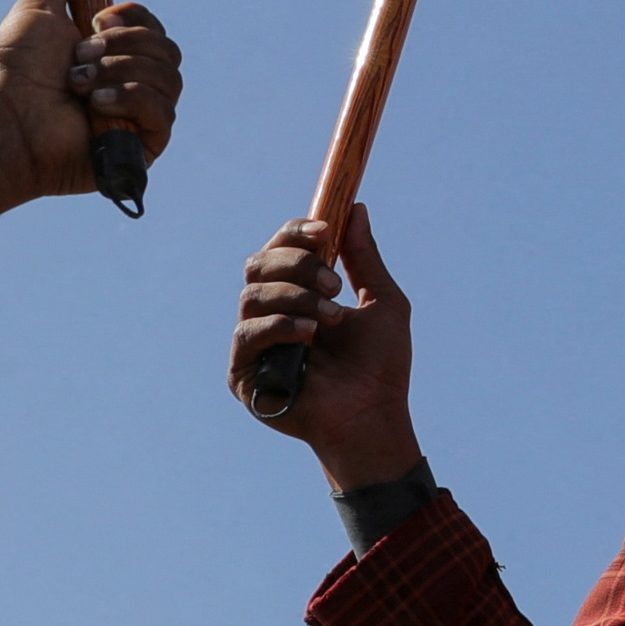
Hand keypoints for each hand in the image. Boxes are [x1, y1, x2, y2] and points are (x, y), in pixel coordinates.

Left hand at [0, 0, 182, 262]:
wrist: (5, 120)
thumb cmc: (14, 72)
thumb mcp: (36, 13)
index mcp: (112, 56)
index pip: (153, 29)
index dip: (133, 18)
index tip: (96, 18)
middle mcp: (131, 87)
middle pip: (166, 49)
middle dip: (123, 45)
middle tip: (79, 55)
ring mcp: (139, 118)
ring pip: (168, 77)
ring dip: (119, 71)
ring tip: (78, 84)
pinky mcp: (142, 147)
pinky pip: (163, 111)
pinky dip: (131, 98)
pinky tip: (95, 104)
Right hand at [233, 204, 419, 484]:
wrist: (374, 416)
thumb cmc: (380, 367)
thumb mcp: (381, 301)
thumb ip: (363, 258)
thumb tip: (356, 209)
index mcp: (297, 295)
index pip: (280, 249)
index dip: (296, 233)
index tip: (326, 230)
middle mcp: (269, 314)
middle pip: (259, 264)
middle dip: (297, 264)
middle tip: (333, 284)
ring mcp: (254, 344)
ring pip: (253, 294)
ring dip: (297, 298)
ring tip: (333, 318)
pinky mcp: (242, 374)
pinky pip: (247, 333)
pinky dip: (280, 326)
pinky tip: (310, 337)